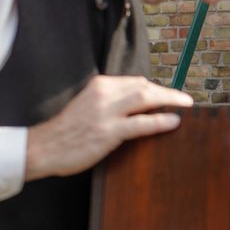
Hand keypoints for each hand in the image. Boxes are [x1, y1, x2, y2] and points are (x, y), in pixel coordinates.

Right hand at [24, 75, 192, 180]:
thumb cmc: (68, 130)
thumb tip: (139, 103)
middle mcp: (104, 94)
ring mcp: (106, 112)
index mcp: (99, 85)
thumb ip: (110, 101)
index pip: (136, 82)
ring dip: (170, 100)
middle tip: (186, 100)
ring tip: (186, 106)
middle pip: (144, 86)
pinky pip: (141, 123)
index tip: (168, 96)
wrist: (43, 147)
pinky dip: (160, 121)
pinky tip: (173, 122)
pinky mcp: (108, 131)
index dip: (156, 89)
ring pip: (145, 98)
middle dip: (168, 92)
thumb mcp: (88, 105)